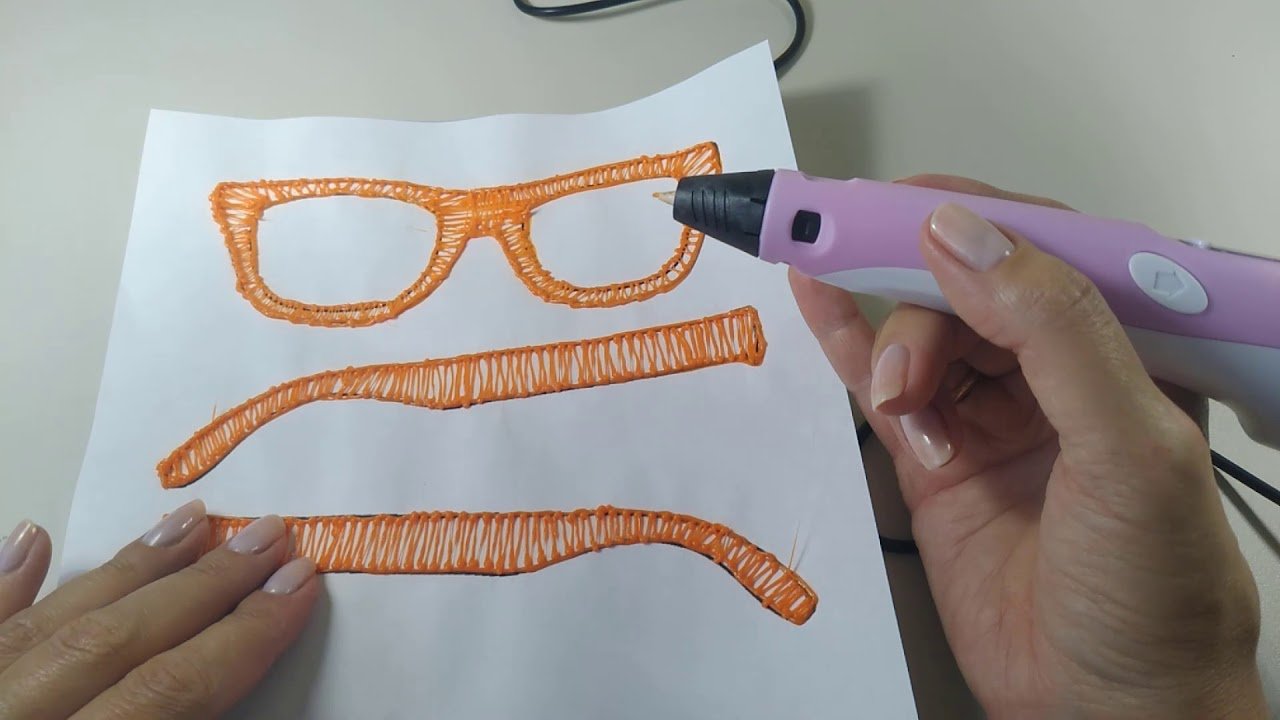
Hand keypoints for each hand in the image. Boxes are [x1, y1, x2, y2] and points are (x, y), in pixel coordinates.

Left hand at [0, 502, 317, 717]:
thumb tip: (238, 670)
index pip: (171, 688)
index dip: (243, 636)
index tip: (296, 587)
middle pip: (117, 639)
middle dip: (204, 585)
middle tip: (266, 537)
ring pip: (53, 624)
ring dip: (126, 570)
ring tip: (188, 522)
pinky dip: (6, 584)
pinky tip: (34, 539)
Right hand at [791, 176, 1264, 718]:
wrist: (1105, 710)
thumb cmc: (1156, 595)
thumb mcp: (1128, 448)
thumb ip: (1055, 332)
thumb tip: (967, 238)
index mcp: (1129, 350)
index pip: (1045, 250)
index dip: (971, 219)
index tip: (900, 206)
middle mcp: (1056, 371)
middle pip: (967, 285)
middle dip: (916, 286)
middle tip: (855, 258)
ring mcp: (991, 411)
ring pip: (919, 330)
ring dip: (892, 344)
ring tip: (902, 397)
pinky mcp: (936, 456)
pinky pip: (883, 381)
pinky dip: (845, 337)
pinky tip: (814, 294)